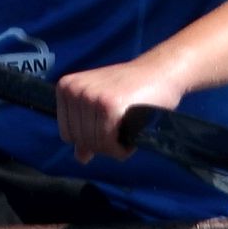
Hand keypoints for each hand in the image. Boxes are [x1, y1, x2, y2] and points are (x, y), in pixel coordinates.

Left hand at [55, 53, 190, 162]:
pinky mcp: (108, 105)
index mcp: (67, 87)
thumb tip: (80, 157)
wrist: (160, 71)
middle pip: (80, 140)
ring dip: (115, 146)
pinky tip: (133, 136)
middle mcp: (74, 90)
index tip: (109, 129)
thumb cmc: (132, 88)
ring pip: (95, 144)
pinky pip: (108, 143)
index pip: (68, 134)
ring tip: (129, 130)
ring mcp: (90, 96)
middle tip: (122, 131)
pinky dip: (122, 149)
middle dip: (103, 144)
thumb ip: (89, 129)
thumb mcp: (104, 105)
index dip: (90, 139)